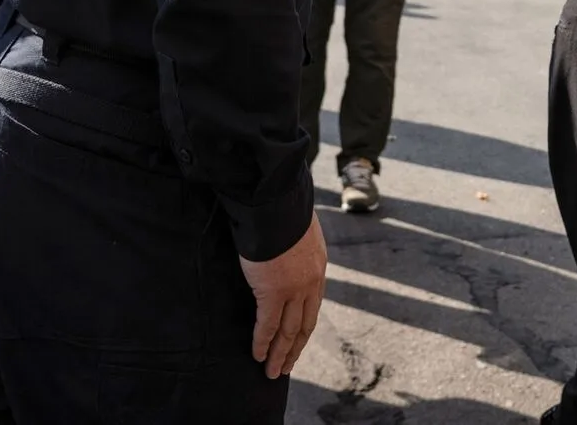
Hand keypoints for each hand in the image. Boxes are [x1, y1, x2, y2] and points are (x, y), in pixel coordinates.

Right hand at [238, 214, 326, 378]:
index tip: (298, 343)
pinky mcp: (273, 292)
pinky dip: (263, 343)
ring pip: (288, 331)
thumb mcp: (299, 232)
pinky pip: (267, 325)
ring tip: (272, 372)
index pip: (312, 307)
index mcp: (318, 269)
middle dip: (294, 349)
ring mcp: (293, 290)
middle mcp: (310, 283)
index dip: (304, 328)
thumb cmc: (283, 212)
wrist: (276, 205)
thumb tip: (288, 253)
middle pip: (304, 325)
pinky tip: (258, 356)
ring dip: (280, 354)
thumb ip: (296, 249)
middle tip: (286, 367)